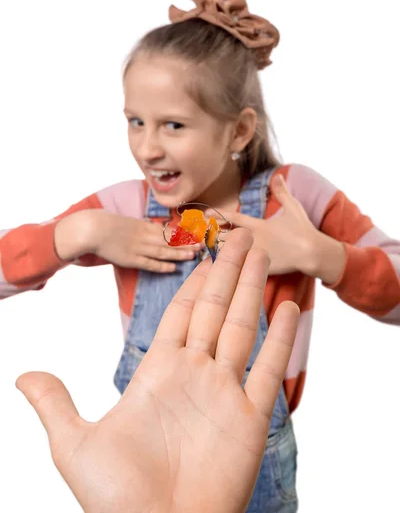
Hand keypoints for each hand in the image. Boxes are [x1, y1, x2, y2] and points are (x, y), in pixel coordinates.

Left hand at [16, 229, 298, 512]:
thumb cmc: (116, 500)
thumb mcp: (75, 445)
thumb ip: (55, 404)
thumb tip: (23, 376)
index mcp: (159, 374)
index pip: (181, 315)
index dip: (193, 283)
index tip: (203, 256)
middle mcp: (195, 375)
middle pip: (214, 309)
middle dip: (227, 271)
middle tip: (239, 236)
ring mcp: (225, 393)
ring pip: (242, 327)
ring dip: (251, 289)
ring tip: (260, 254)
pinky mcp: (251, 418)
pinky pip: (269, 369)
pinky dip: (280, 338)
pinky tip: (286, 306)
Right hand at [55, 210, 199, 272]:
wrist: (93, 229)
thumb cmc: (110, 225)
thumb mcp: (131, 223)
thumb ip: (145, 228)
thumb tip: (159, 231)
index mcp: (145, 226)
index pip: (169, 230)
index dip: (185, 233)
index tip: (198, 234)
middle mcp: (145, 236)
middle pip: (170, 240)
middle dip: (187, 242)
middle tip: (203, 244)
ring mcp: (138, 248)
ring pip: (163, 251)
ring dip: (179, 253)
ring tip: (193, 255)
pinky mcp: (130, 259)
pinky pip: (149, 263)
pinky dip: (161, 266)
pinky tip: (173, 268)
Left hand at [211, 174, 319, 275]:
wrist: (314, 253)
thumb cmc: (303, 230)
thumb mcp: (293, 207)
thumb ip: (281, 191)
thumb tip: (277, 175)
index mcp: (258, 225)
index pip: (233, 218)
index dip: (217, 215)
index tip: (205, 213)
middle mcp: (254, 240)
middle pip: (224, 238)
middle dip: (210, 236)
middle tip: (198, 235)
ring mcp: (256, 256)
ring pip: (228, 256)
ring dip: (216, 253)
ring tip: (203, 252)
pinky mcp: (260, 270)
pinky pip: (239, 271)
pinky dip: (228, 270)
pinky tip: (216, 272)